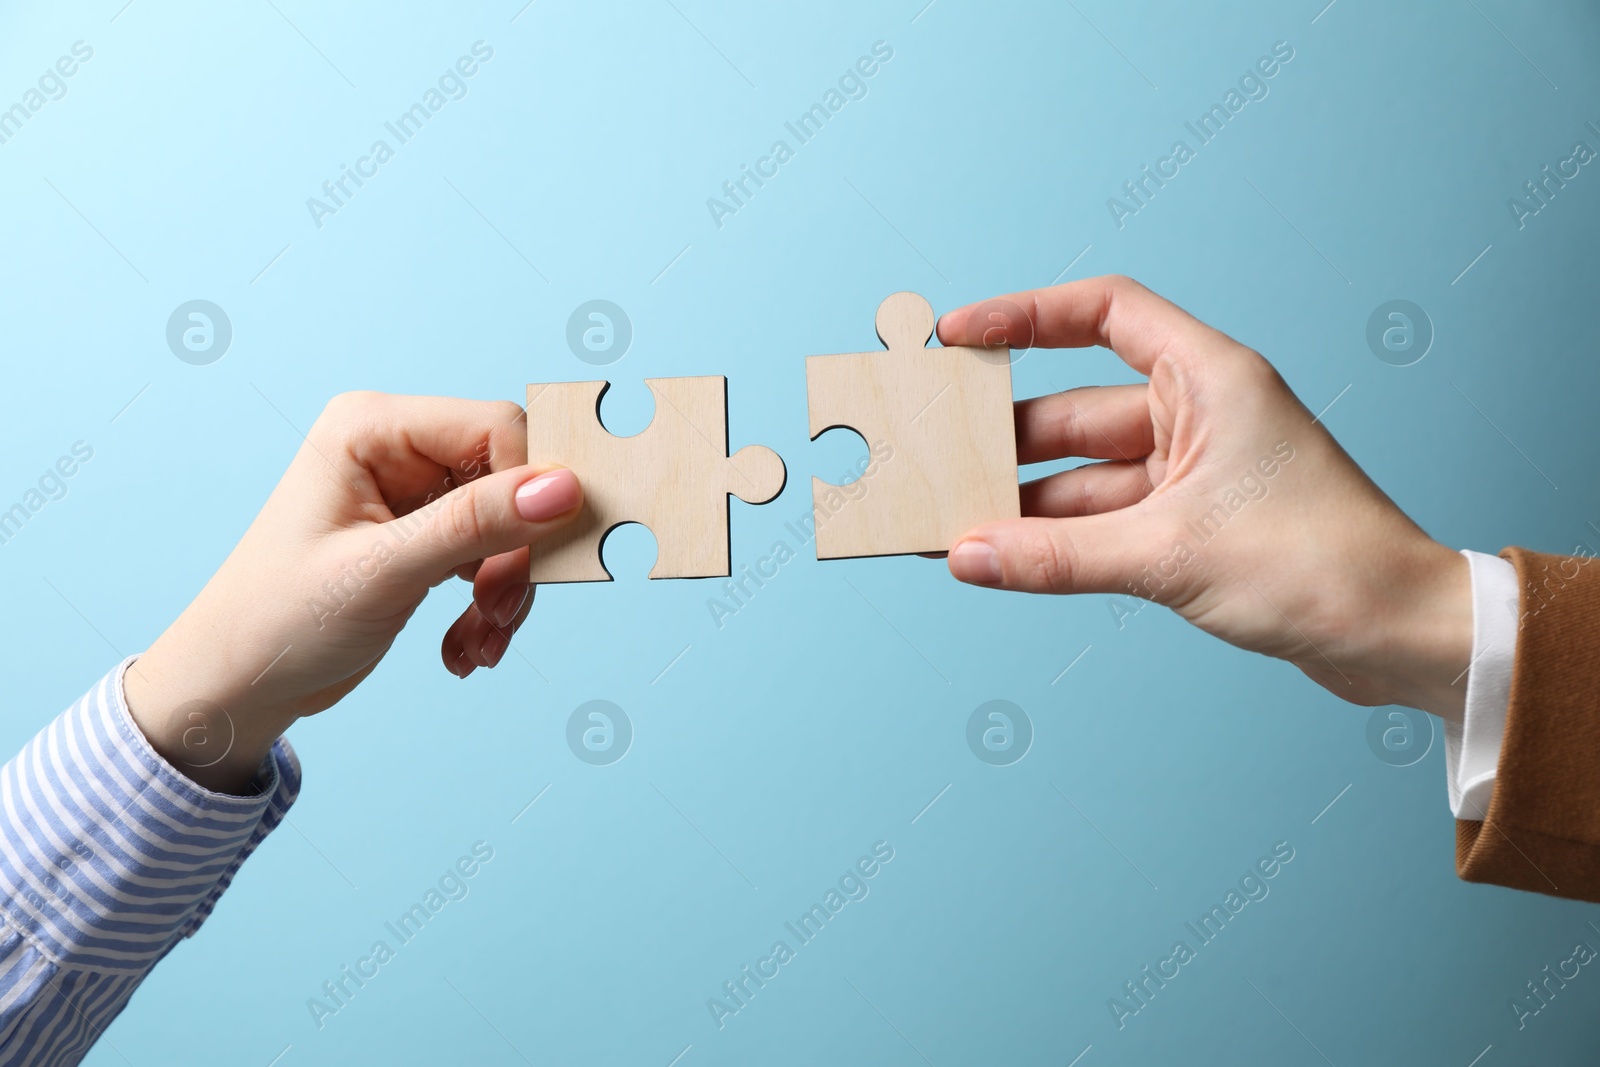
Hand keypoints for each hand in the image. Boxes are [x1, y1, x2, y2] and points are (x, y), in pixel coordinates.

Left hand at [123, 392, 582, 791]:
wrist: (235, 686)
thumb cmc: (278, 621)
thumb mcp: (384, 571)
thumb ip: (477, 524)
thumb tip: (564, 488)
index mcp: (372, 426)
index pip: (497, 428)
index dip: (532, 491)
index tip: (541, 561)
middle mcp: (397, 447)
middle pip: (512, 478)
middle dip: (517, 555)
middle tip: (498, 614)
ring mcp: (412, 492)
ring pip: (512, 524)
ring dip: (506, 591)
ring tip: (479, 641)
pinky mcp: (424, 534)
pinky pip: (493, 555)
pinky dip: (490, 605)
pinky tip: (464, 645)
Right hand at [937, 276, 1472, 719]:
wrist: (1401, 635)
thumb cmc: (1322, 566)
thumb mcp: (1170, 555)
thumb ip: (1058, 556)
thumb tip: (968, 556)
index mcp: (1209, 378)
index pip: (1103, 313)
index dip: (1024, 315)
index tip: (959, 336)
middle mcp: (1199, 413)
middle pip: (1077, 406)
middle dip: (1006, 436)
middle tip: (936, 453)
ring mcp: (1194, 471)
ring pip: (1085, 472)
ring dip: (1024, 500)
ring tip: (953, 520)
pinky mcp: (1192, 524)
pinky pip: (1103, 518)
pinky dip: (1057, 537)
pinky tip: (1004, 555)